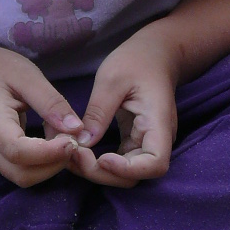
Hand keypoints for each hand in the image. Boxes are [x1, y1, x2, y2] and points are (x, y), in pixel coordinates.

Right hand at [0, 41, 84, 187]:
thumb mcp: (28, 76)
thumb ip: (51, 103)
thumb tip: (76, 130)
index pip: (17, 151)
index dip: (49, 153)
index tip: (73, 140)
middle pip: (21, 174)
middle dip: (54, 165)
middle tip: (73, 141)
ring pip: (22, 177)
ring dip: (50, 167)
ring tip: (64, 141)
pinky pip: (20, 171)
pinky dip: (42, 164)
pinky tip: (52, 144)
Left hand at [67, 29, 178, 186]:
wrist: (154, 54)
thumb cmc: (136, 60)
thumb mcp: (112, 79)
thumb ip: (98, 112)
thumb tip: (82, 142)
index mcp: (158, 122)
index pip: (155, 163)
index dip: (127, 170)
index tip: (101, 158)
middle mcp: (157, 139)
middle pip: (136, 175)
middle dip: (103, 173)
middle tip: (73, 154)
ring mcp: (146, 143)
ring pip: (125, 173)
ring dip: (97, 171)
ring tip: (70, 153)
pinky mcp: (134, 142)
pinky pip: (118, 162)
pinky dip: (98, 162)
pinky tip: (77, 150)